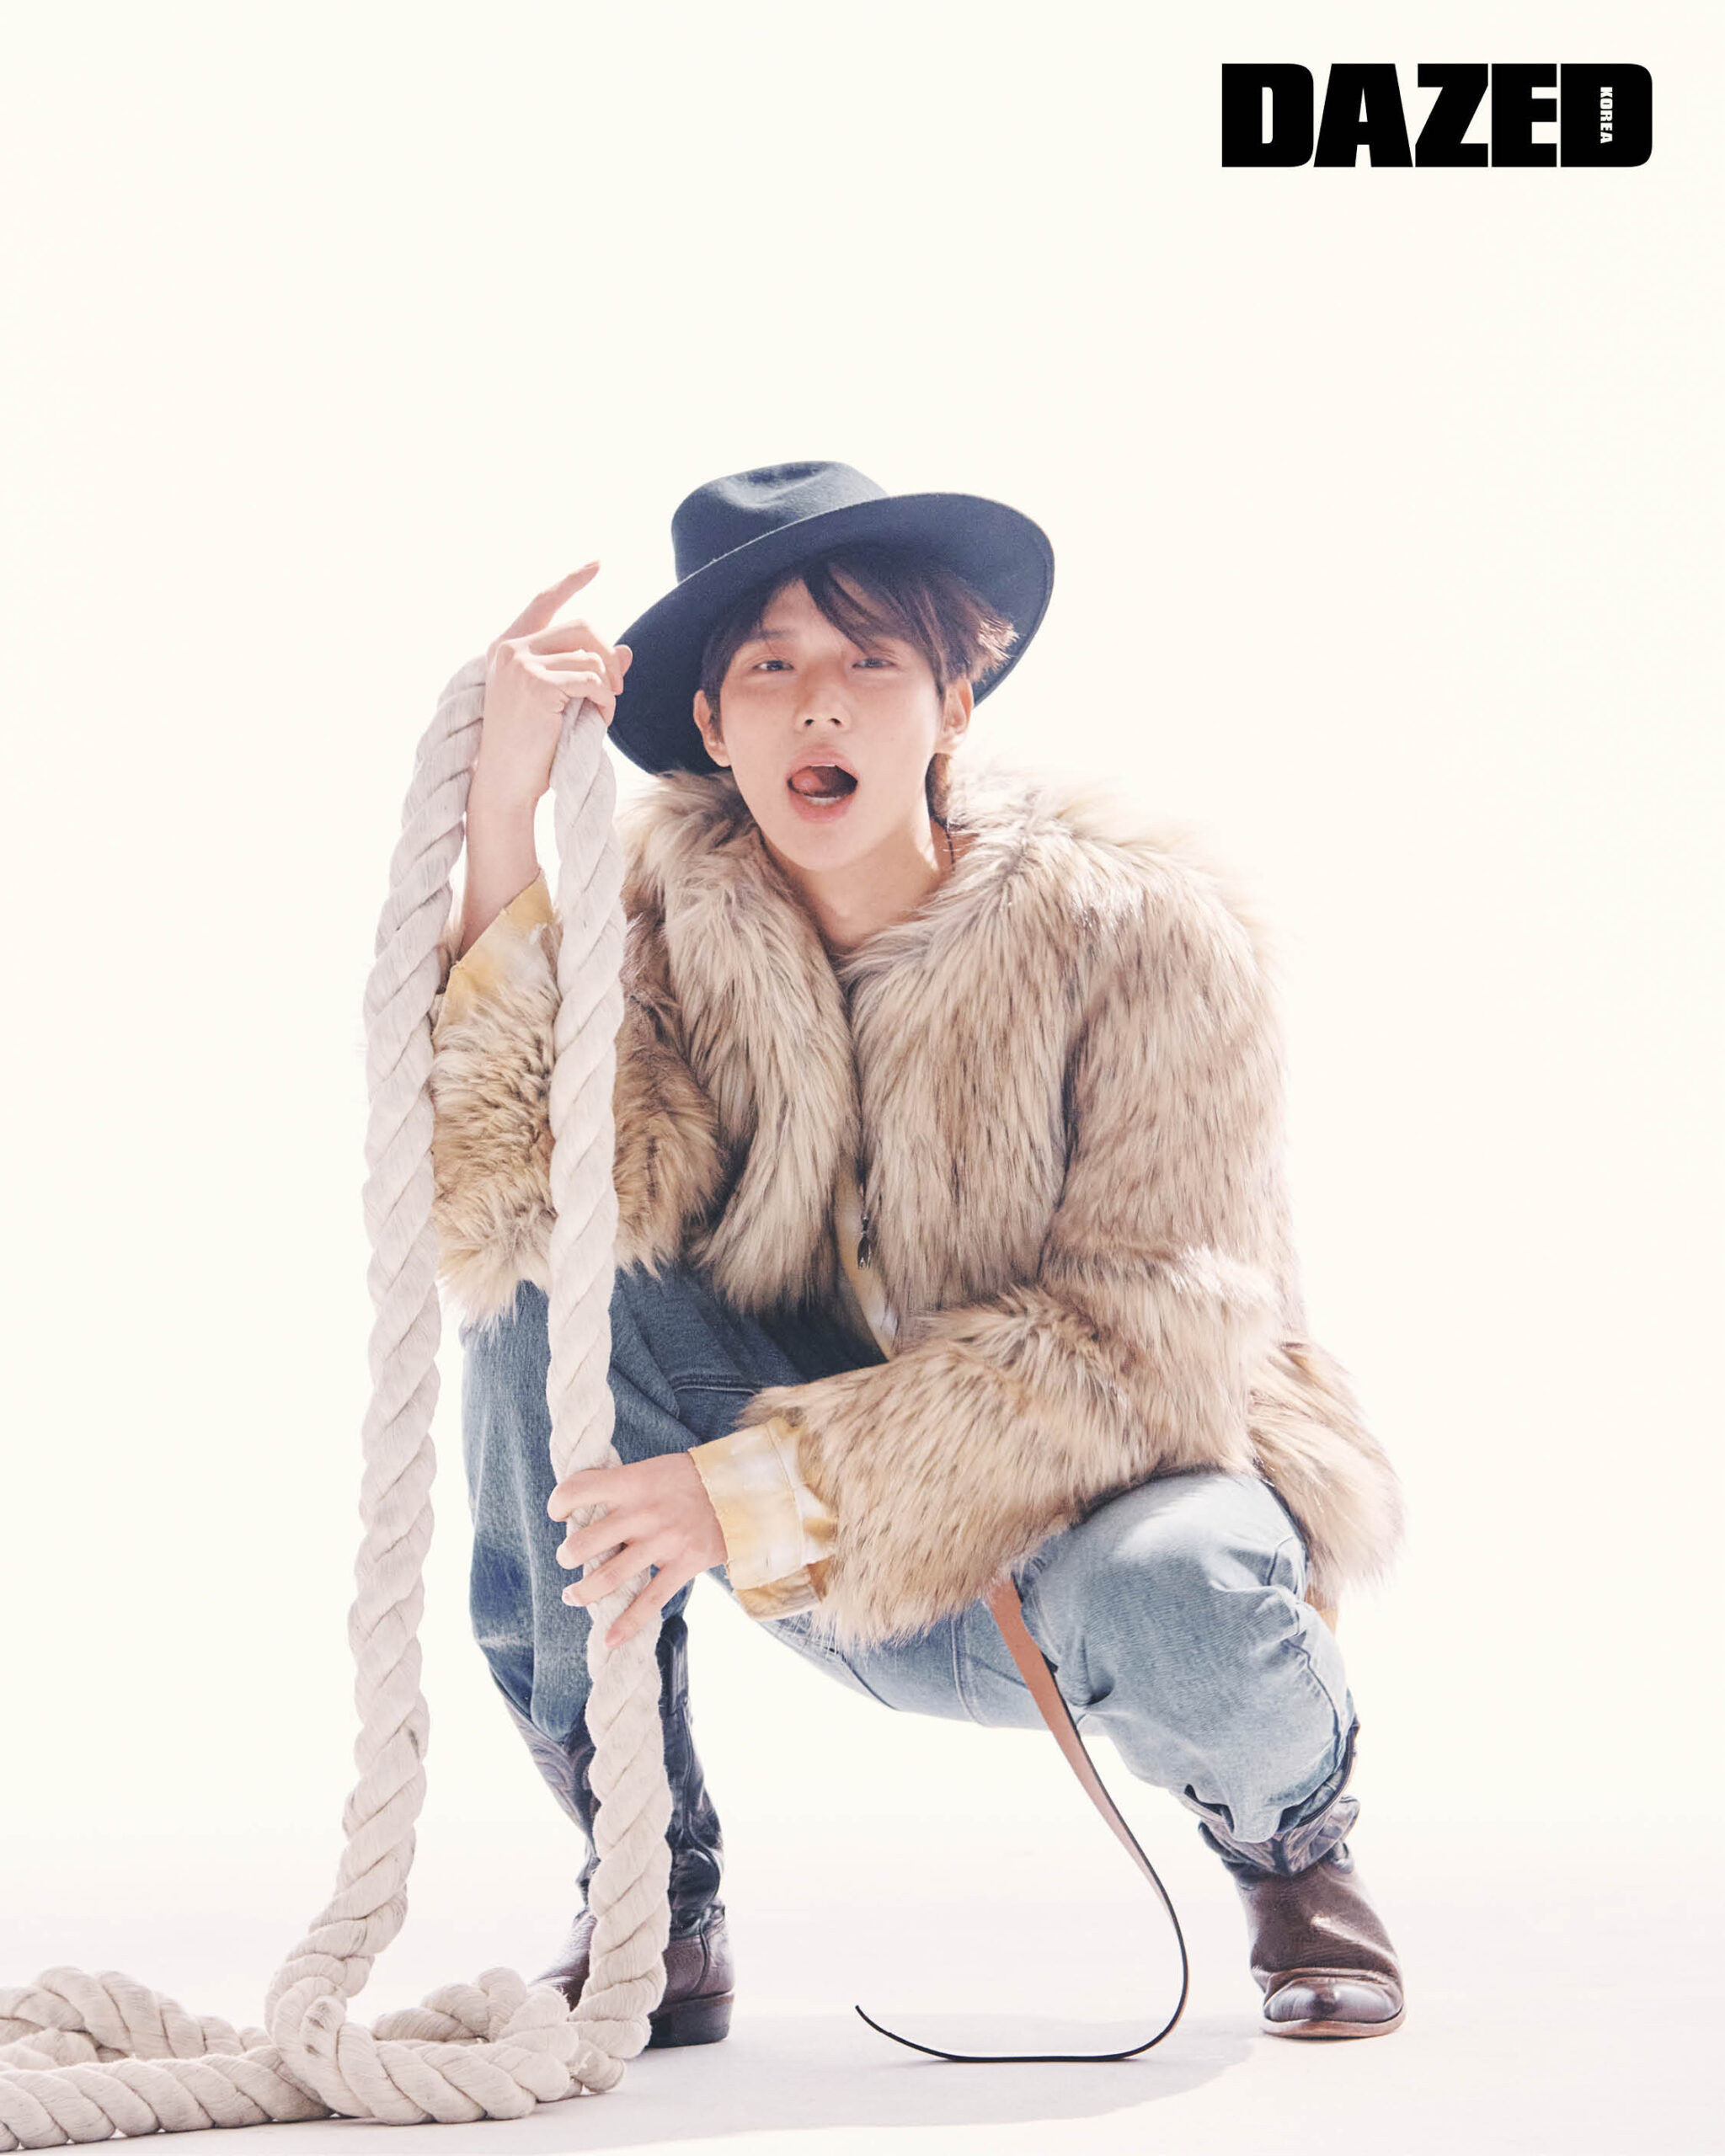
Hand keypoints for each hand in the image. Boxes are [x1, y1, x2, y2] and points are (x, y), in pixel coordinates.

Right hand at [474, 564, 633, 809]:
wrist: (505, 784)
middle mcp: (508, 649)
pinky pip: (593, 679)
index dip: (571, 581)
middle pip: (581, 626)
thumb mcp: (561, 704)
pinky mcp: (536, 683)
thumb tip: (626, 651)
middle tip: (616, 689)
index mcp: (507, 648)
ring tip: (601, 714)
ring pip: (591, 655)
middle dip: (608, 656)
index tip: (596, 563)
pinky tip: (598, 720)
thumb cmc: (530, 750)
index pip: (543, 602)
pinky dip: (606, 701)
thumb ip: (587, 673)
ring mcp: (519, 663)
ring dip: (608, 688)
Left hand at [548, 1454, 727, 1649]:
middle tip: (567, 1559)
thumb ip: (623, 1485)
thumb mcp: (654, 1469)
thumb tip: (587, 1507)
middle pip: (585, 1543)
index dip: (559, 1503)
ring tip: (572, 1595)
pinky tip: (610, 1639)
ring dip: (582, 1592)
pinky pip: (649, 1602)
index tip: (558, 1512)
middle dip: (567, 1556)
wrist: (743, 1489)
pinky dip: (626, 1625)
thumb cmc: (691, 1479)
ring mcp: (663, 1542)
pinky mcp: (683, 1565)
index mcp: (633, 1483)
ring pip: (608, 1578)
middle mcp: (643, 1513)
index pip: (578, 1489)